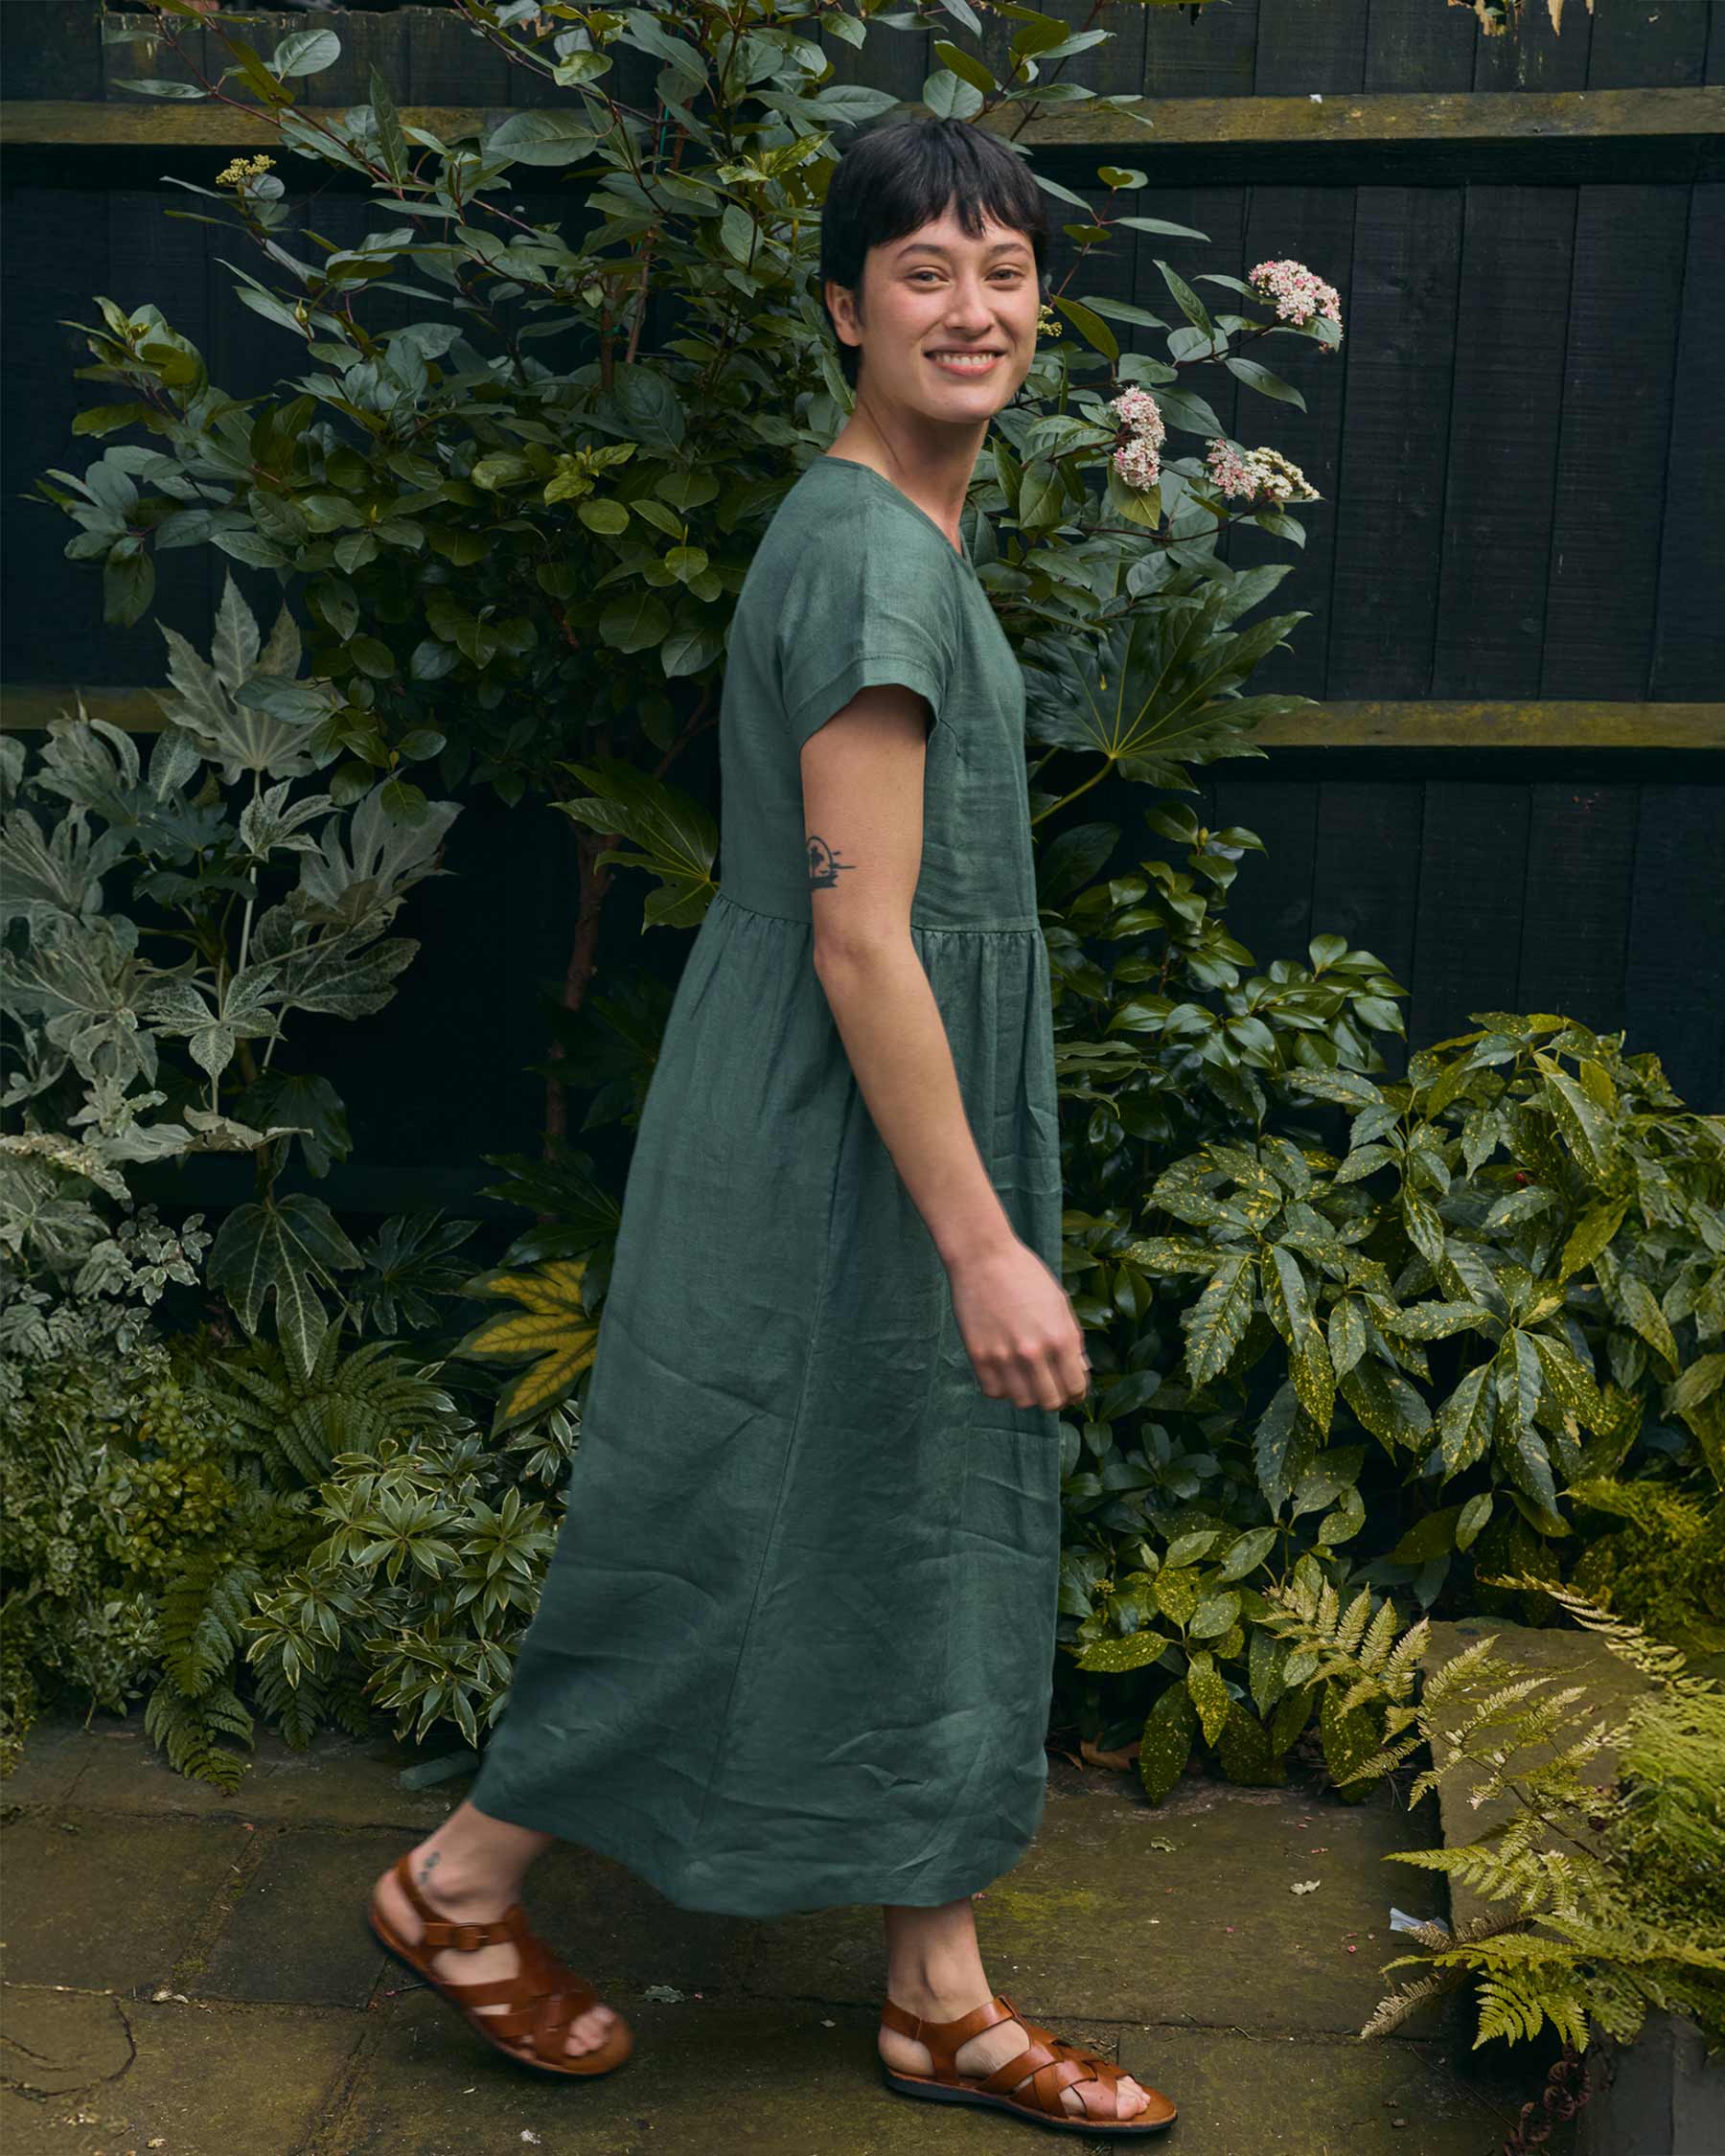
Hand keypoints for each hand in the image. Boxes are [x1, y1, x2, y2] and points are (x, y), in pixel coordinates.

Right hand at [947, 1237, 1089, 1411]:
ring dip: (1027, 1394)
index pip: (1075, 1388)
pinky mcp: (979, 1355)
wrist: (984, 1256)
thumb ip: (1072, 1340)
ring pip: (1022, 1402)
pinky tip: (1004, 1372)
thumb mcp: (1059, 1303)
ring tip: (1026, 1378)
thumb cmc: (1025, 1274)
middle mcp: (1034, 1352)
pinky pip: (994, 1391)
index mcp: (1060, 1338)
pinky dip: (1001, 1388)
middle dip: (1055, 1398)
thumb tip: (1080, 1370)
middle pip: (1050, 1402)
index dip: (1076, 1393)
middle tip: (1050, 1387)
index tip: (1071, 1391)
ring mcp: (1004, 1356)